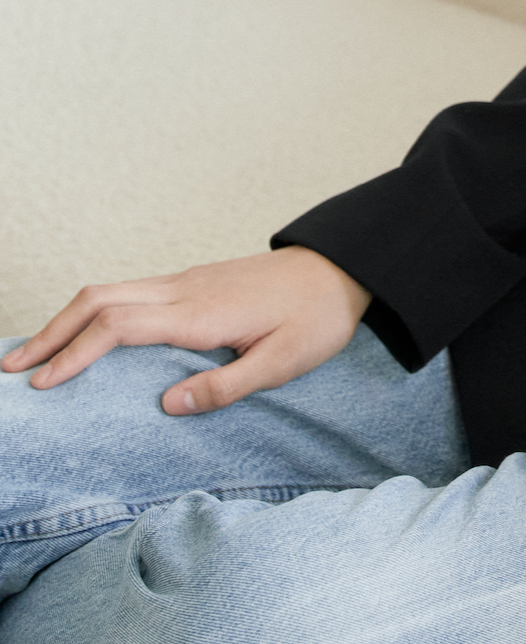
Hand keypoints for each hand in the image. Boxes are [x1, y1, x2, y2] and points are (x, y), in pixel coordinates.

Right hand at [1, 247, 372, 414]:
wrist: (344, 267)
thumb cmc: (317, 316)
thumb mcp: (284, 361)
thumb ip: (227, 385)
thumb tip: (166, 405)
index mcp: (201, 312)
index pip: (120, 326)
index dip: (75, 353)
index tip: (42, 384)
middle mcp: (186, 289)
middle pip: (101, 299)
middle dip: (52, 332)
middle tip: (13, 369)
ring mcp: (188, 280)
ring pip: (113, 290)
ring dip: (69, 319)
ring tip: (35, 355)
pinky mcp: (194, 281)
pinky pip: (132, 291)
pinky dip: (95, 311)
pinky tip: (86, 336)